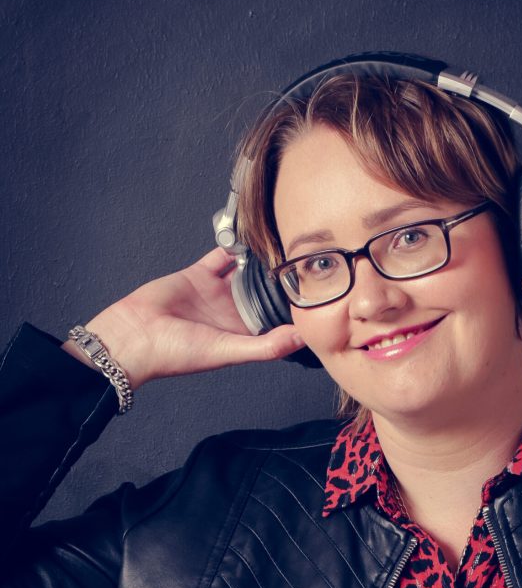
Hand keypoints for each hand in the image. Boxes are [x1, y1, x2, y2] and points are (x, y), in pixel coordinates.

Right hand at [62, 248, 303, 387]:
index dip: (294, 310)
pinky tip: (252, 233)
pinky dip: (235, 244)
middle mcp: (233, 313)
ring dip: (261, 259)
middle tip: (310, 260)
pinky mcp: (199, 274)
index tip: (320, 294)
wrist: (134, 336)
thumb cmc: (176, 353)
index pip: (277, 320)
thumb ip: (266, 346)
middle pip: (265, 292)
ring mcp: (217, 292)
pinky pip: (222, 255)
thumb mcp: (227, 351)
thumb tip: (302, 339)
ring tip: (285, 243)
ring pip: (246, 271)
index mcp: (243, 334)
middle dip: (283, 280)